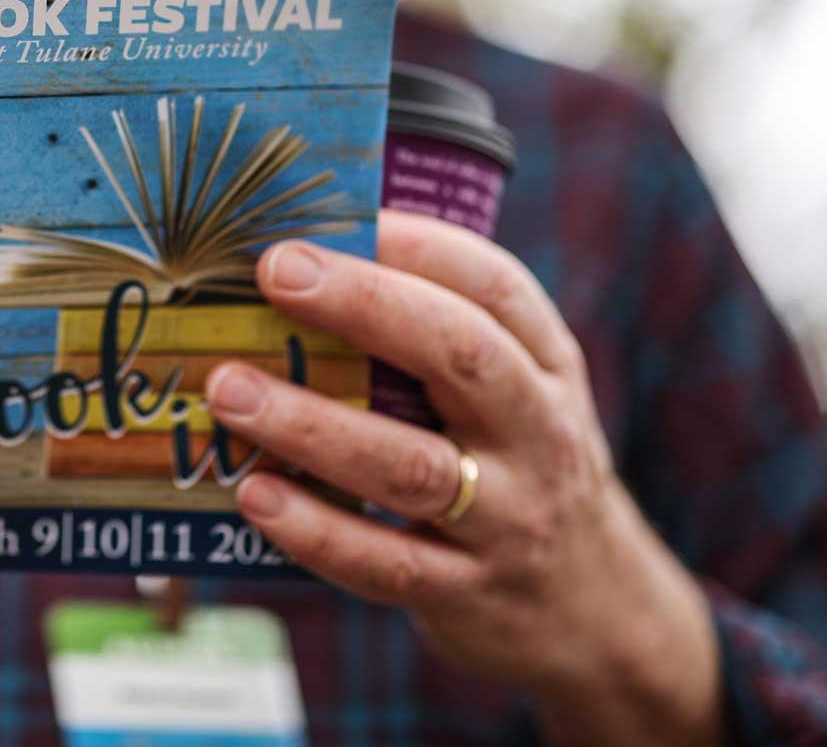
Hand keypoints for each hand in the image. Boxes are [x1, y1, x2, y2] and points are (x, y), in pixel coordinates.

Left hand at [205, 212, 723, 746]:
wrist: (597, 614)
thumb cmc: (516, 467)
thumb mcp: (514, 392)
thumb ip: (433, 334)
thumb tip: (304, 253)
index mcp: (546, 365)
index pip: (496, 286)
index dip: (417, 243)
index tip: (340, 214)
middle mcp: (538, 434)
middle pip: (462, 356)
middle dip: (367, 305)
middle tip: (277, 271)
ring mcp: (507, 520)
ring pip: (412, 466)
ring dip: (312, 424)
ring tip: (229, 388)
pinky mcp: (466, 594)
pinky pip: (387, 563)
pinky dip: (316, 529)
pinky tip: (254, 495)